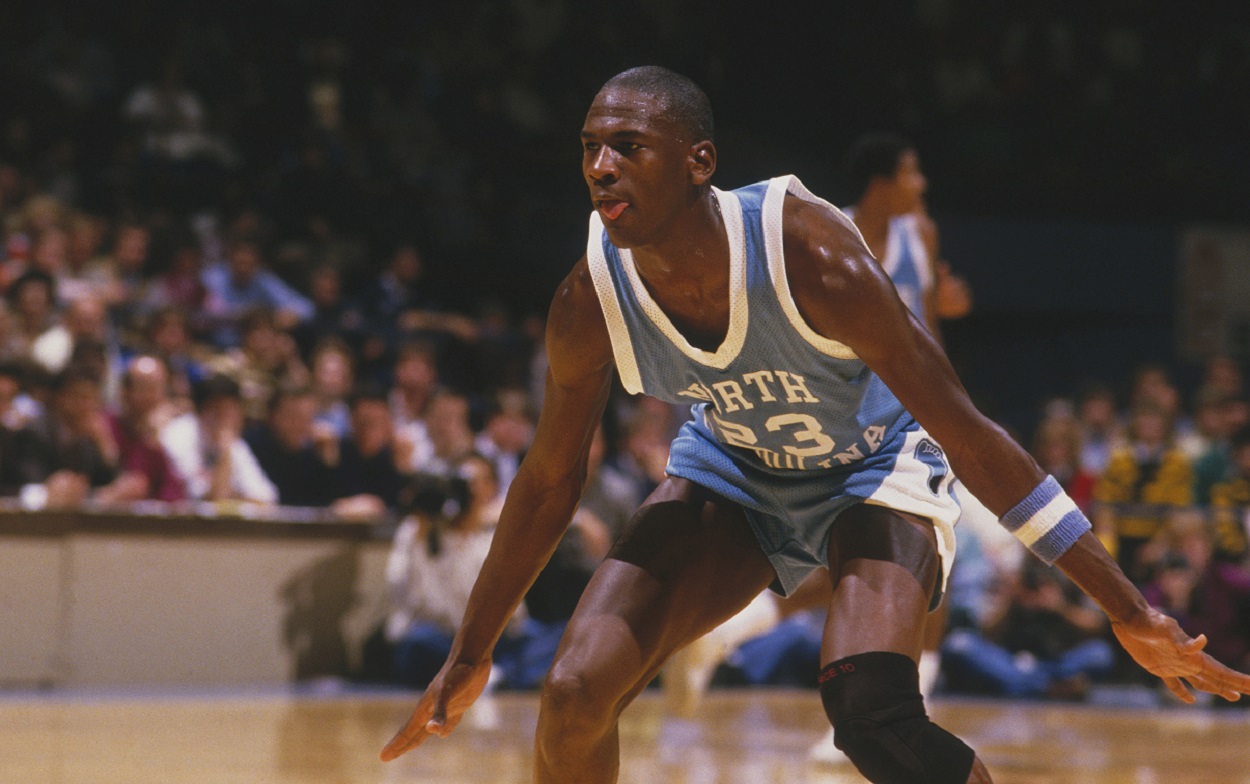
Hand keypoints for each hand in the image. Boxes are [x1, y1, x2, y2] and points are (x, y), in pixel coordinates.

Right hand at [380, 656, 492, 761]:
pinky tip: (443, 733)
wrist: (471, 654)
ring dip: (419, 737)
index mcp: (425, 707)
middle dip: (402, 744)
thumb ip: (441, 713)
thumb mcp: (449, 694)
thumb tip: (433, 731)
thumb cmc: (458, 673)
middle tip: (386, 757)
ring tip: (411, 745)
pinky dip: (444, 728)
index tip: (382, 757)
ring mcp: (445, 704)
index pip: (408, 731)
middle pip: (414, 731)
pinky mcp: (459, 701)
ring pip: (429, 727)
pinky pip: (448, 720)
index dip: (397, 745)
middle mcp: (432, 707)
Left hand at [1112, 608, 1249, 702]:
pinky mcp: (1158, 668)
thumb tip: (1203, 640)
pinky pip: (1174, 685)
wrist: (1129, 617)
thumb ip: (1183, 640)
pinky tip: (1190, 700)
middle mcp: (1188, 662)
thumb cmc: (1149, 621)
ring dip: (1216, 690)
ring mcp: (1175, 665)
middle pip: (1217, 678)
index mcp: (1194, 656)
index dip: (1238, 680)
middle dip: (1234, 686)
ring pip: (1201, 682)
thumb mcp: (1166, 629)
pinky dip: (1182, 693)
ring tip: (1232, 697)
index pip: (1221, 672)